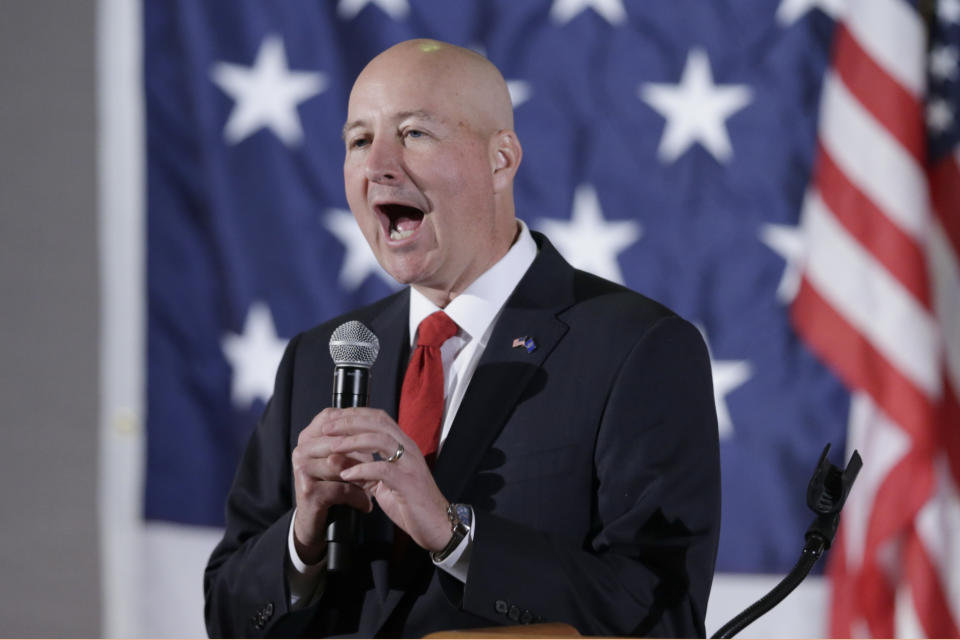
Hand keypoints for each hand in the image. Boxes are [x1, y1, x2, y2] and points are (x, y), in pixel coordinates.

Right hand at [291, 408, 373, 563]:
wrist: (314, 521)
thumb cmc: (332, 484)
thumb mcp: (340, 458)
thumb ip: (351, 439)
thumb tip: (379, 423)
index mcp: (308, 436)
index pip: (333, 417)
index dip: (357, 425)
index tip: (377, 435)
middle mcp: (301, 449)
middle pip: (339, 442)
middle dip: (362, 453)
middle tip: (382, 463)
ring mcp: (302, 470)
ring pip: (341, 464)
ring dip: (362, 476)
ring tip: (374, 484)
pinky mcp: (309, 491)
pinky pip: (342, 488)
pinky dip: (358, 497)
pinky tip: (366, 504)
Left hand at [323, 408, 451, 552]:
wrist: (438, 526)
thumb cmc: (410, 503)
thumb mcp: (380, 484)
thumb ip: (361, 469)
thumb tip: (333, 458)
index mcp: (403, 445)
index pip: (378, 418)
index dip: (354, 415)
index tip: (332, 420)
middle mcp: (408, 449)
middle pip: (378, 423)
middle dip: (349, 422)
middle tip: (326, 428)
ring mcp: (410, 464)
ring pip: (380, 440)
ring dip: (353, 441)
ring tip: (333, 447)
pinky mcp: (408, 482)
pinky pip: (382, 469)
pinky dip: (362, 469)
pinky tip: (346, 475)